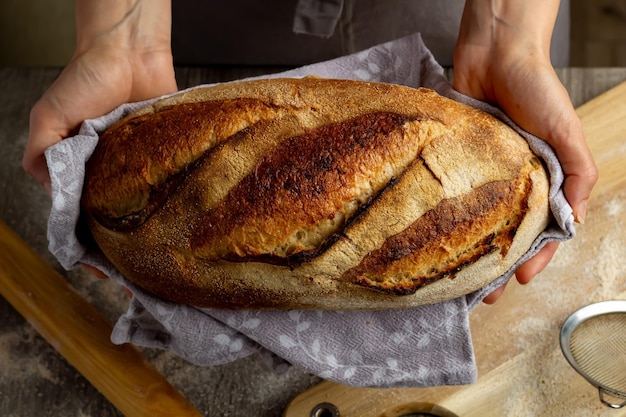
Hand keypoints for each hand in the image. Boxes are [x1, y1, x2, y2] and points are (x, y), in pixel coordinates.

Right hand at [23, 0, 176, 192]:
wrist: (128, 51)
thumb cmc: (85, 79)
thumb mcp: (48, 117)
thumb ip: (40, 153)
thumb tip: (53, 192)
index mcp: (81, 152)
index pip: (82, 189)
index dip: (84, 204)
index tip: (89, 218)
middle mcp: (109, 155)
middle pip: (112, 191)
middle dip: (113, 200)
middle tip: (117, 208)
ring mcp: (137, 150)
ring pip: (139, 183)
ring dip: (138, 188)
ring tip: (140, 196)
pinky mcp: (162, 143)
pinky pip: (163, 165)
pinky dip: (162, 172)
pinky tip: (163, 181)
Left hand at [454, 0, 597, 302]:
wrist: (495, 55)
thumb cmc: (537, 90)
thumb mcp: (568, 133)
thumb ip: (579, 174)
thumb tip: (574, 219)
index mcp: (545, 180)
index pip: (543, 231)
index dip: (535, 258)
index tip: (518, 280)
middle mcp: (514, 182)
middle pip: (507, 234)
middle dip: (496, 267)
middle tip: (480, 294)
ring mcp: (484, 175)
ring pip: (478, 223)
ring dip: (470, 252)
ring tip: (456, 279)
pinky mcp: (458, 163)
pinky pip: (453, 197)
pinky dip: (448, 219)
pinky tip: (437, 239)